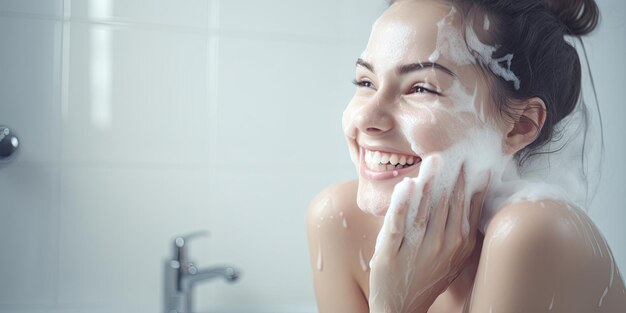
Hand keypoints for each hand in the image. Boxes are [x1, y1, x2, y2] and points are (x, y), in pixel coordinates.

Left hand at [369, 157, 488, 312]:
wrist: (402, 306)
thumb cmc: (429, 276)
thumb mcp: (454, 255)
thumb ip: (463, 227)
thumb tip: (474, 195)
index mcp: (459, 244)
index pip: (465, 206)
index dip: (468, 182)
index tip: (472, 159)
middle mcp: (442, 245)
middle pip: (446, 204)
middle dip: (450, 176)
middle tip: (453, 151)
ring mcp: (416, 249)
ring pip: (424, 210)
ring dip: (429, 184)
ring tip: (434, 160)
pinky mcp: (390, 253)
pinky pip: (398, 225)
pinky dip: (402, 205)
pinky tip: (406, 185)